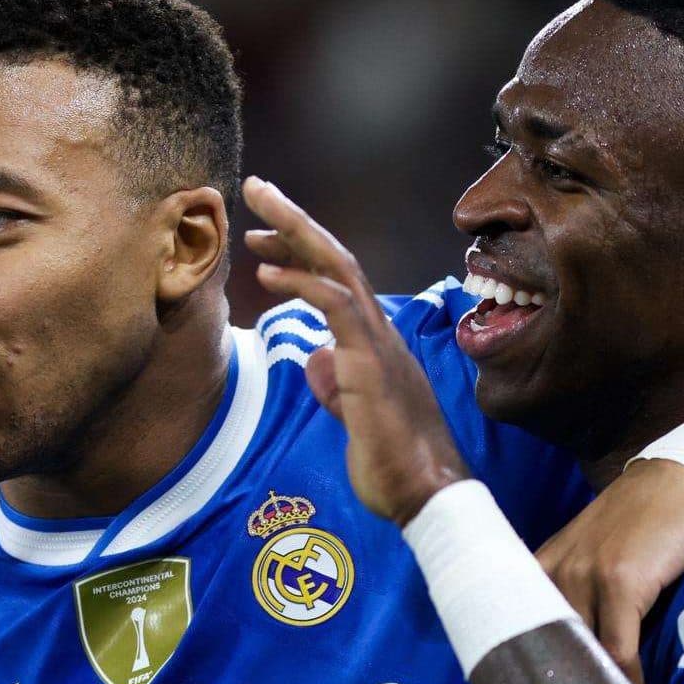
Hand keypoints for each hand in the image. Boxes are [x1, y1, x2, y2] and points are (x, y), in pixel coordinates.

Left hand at [242, 175, 468, 524]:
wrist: (426, 495)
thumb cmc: (393, 462)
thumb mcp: (353, 415)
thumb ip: (336, 383)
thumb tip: (315, 360)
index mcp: (372, 342)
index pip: (334, 280)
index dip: (300, 250)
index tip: (264, 231)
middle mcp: (378, 332)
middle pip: (335, 258)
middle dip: (295, 220)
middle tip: (258, 188)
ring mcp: (377, 345)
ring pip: (338, 271)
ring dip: (295, 237)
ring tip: (256, 216)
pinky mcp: (371, 365)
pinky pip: (337, 310)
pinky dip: (302, 285)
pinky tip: (268, 273)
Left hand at [537, 458, 683, 683]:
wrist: (676, 479)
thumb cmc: (642, 524)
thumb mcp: (594, 554)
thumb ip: (577, 594)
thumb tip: (578, 653)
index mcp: (539, 569)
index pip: (515, 627)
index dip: (525, 671)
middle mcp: (552, 572)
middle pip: (544, 648)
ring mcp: (583, 574)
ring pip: (580, 653)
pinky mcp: (620, 580)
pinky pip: (618, 649)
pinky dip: (628, 682)